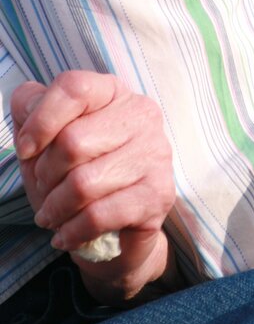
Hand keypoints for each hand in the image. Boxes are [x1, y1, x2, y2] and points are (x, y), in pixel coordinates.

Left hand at [11, 72, 177, 302]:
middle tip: (46, 190)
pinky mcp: (158, 194)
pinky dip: (72, 231)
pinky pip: (100, 215)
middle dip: (46, 176)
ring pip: (84, 184)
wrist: (114, 227)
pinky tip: (66, 234)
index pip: (74, 89)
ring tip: (53, 215)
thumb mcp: (45, 136)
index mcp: (113, 92)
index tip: (26, 150)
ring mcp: (155, 154)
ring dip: (56, 209)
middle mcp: (141, 115)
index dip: (40, 121)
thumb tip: (29, 111)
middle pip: (72, 142)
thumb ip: (30, 108)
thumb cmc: (75, 172)